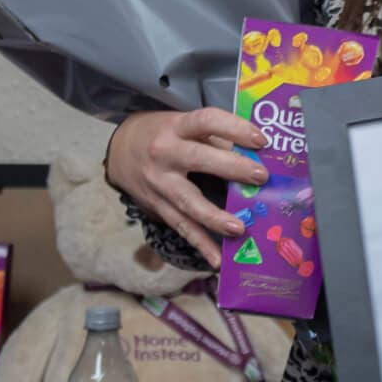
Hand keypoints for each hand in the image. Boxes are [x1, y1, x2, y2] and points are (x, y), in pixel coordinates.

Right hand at [104, 108, 268, 268]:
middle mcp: (164, 153)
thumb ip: (215, 137)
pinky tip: (218, 260)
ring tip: (239, 229)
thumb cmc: (164, 134)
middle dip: (231, 168)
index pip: (206, 120)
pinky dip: (200, 245)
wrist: (120, 150)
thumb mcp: (184, 124)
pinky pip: (181, 227)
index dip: (234, 128)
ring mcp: (159, 183)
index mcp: (176, 126)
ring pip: (187, 202)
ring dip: (214, 217)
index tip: (261, 139)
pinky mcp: (157, 207)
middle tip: (260, 177)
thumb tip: (255, 155)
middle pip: (198, 159)